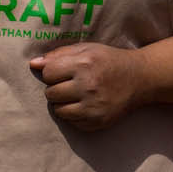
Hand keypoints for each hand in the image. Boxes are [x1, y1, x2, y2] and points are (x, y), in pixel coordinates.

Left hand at [29, 43, 148, 130]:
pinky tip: (85, 104)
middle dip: (57, 87)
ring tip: (76, 94)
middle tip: (71, 83)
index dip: (52, 71)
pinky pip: (71, 122)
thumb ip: (58, 54)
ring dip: (63, 102)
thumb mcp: (87, 49)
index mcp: (84, 64)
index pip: (47, 73)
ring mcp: (92, 107)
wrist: (139, 79)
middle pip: (50, 93)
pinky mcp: (96, 122)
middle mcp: (88, 86)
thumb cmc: (109, 61)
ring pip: (58, 110)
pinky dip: (74, 114)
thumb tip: (33, 64)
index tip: (63, 70)